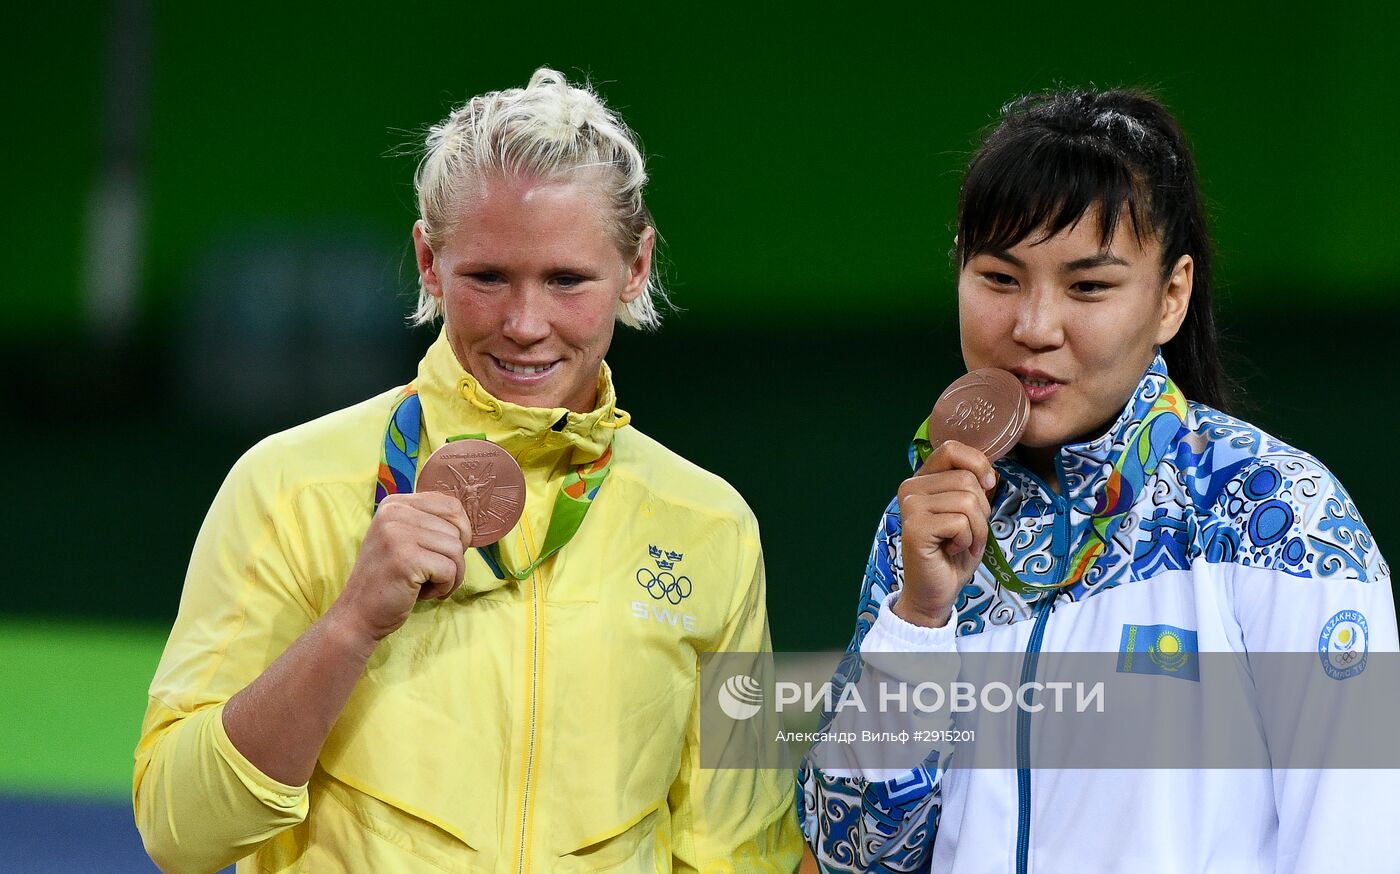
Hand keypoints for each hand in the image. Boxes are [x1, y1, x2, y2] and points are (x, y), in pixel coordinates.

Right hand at [329, 492, 473, 642]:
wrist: (357, 614)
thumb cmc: (389, 580)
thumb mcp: (404, 540)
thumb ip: (429, 524)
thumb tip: (469, 524)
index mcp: (395, 504)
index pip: (451, 505)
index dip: (462, 532)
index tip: (446, 554)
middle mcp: (394, 513)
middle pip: (456, 529)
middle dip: (455, 558)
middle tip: (434, 575)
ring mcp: (398, 534)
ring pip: (456, 550)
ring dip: (450, 575)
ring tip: (426, 585)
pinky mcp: (405, 559)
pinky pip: (450, 570)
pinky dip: (444, 587)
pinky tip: (422, 593)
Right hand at [893, 440, 995, 627]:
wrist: (936, 590)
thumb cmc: (954, 551)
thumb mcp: (970, 512)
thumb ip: (973, 486)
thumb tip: (989, 473)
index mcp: (923, 479)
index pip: (952, 449)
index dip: (978, 464)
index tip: (986, 487)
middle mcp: (910, 487)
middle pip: (967, 479)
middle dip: (981, 511)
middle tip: (967, 532)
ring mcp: (910, 506)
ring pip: (968, 501)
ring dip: (977, 530)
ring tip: (961, 543)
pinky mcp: (915, 527)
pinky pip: (960, 523)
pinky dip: (967, 541)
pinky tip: (952, 550)